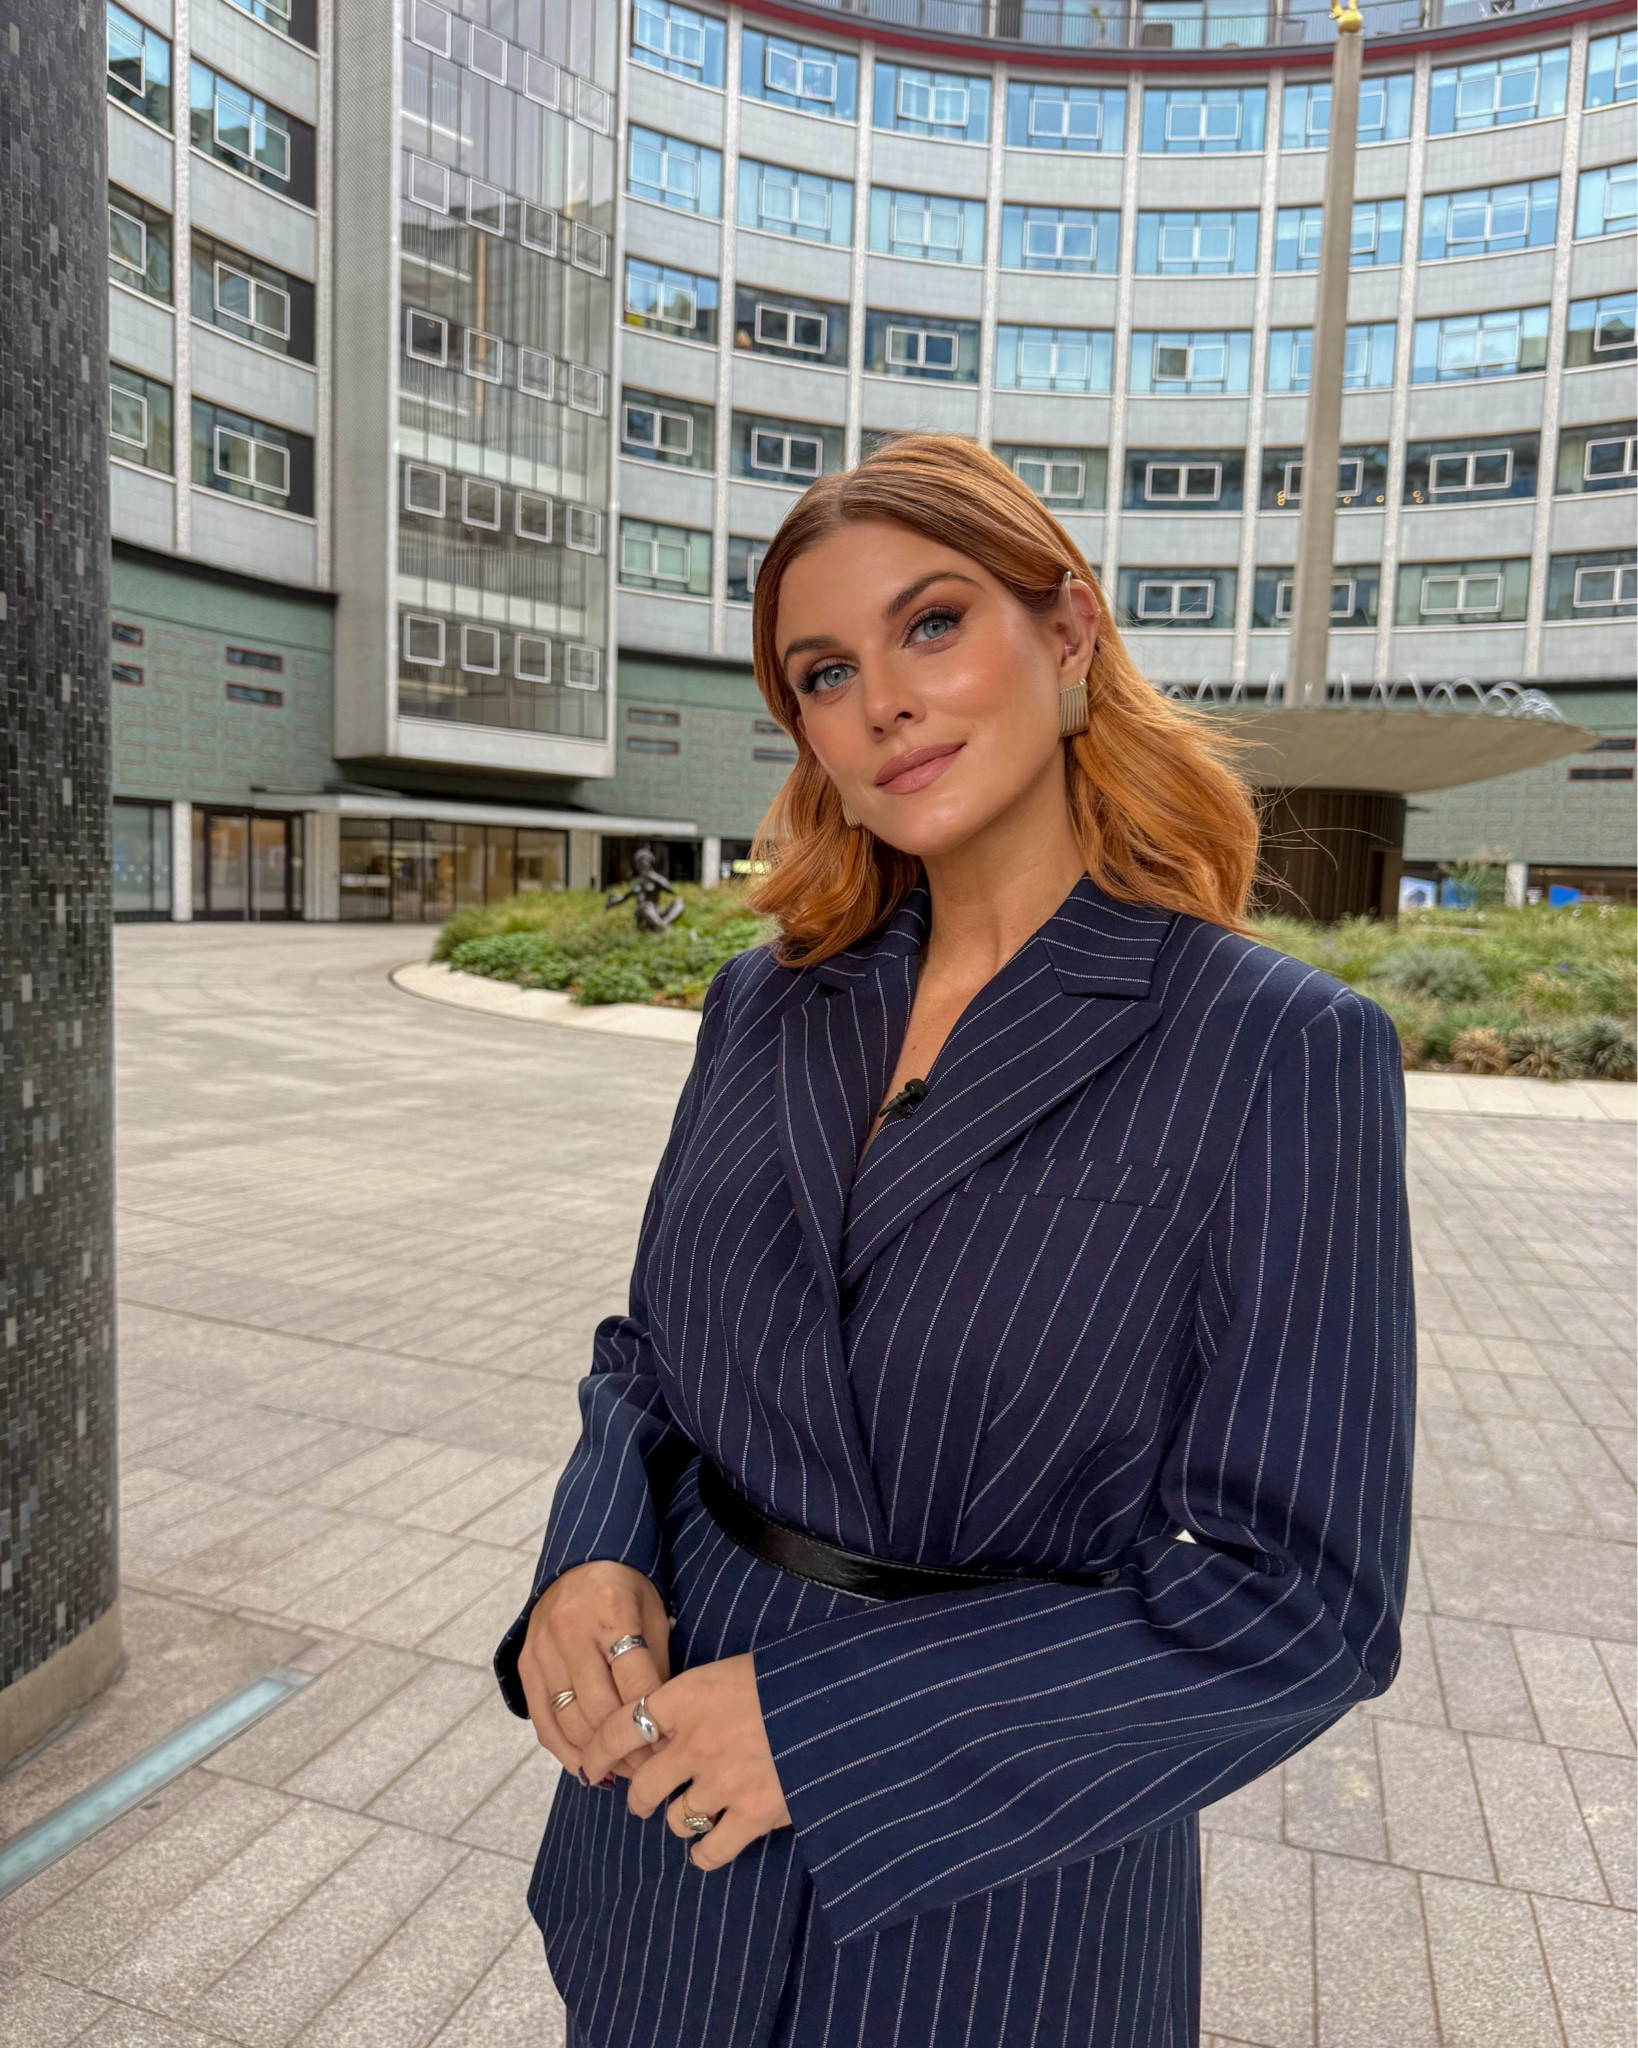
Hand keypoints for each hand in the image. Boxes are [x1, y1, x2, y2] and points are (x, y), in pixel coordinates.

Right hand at [515, 1561, 670, 1778]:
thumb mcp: (653, 1615)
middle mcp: (570, 1630)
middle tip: (649, 1767)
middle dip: (627, 1745)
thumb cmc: (625, 1592)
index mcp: (612, 1611)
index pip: (634, 1681)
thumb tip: (661, 1729)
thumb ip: (656, 1667)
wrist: (578, 1563)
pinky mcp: (525, 1665)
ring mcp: (542, 1649)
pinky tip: (587, 1768)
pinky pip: (542, 1722)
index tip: (669, 1744)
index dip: (652, 1720)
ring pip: (569, 1722)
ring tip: (623, 1769)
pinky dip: (564, 1752)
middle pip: (599, 1708)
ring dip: (597, 1755)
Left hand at [579, 1653, 790, 1869]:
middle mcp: (695, 1741)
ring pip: (676, 1819)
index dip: (597, 1750)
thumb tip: (670, 1725)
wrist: (841, 1699)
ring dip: (683, 1818)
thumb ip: (696, 1698)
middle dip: (641, 1797)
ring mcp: (722, 1781)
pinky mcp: (752, 1814)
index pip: (619, 1726)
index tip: (590, 1765)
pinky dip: (706, 1851)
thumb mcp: (732, 1668)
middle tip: (648, 1798)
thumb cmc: (789, 1678)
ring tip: (698, 1811)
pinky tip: (714, 1841)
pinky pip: (708, 1850)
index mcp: (686, 1696)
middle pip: (643, 1787)